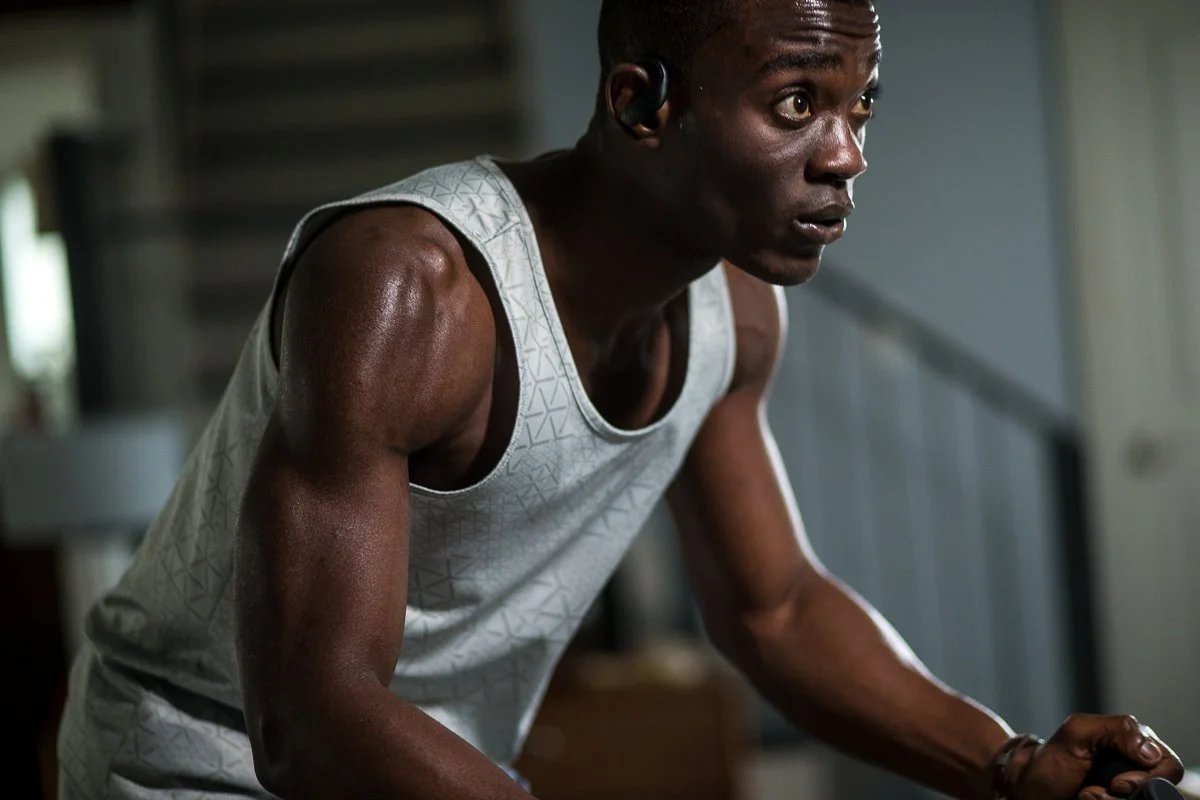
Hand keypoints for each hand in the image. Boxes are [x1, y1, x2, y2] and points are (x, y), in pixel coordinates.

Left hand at [1009, 715, 1183, 799]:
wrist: (1028, 789)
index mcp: (1135, 746)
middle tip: (1095, 792)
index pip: (1169, 766)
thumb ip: (1118, 729)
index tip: (1117, 784)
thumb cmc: (1052, 759)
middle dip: (1128, 794)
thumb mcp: (1078, 731)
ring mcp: (1128, 792)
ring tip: (1086, 796)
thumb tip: (1151, 753)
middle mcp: (1138, 770)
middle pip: (1158, 789)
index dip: (1148, 778)